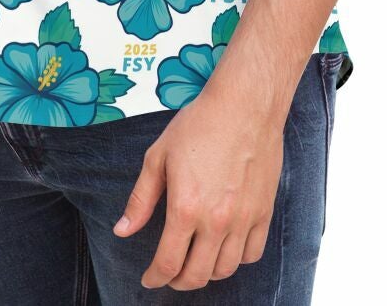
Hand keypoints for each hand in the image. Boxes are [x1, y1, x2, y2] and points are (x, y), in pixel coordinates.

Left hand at [113, 88, 284, 290]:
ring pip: (225, 270)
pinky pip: (252, 253)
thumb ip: (141, 199)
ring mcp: (243, 219)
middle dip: (178, 282)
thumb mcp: (158, 156)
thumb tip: (122, 231)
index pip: (167, 263)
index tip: (148, 278)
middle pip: (197, 276)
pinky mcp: (263, 211)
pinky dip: (237, 259)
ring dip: (206, 273)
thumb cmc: (200, 124)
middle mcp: (216, 220)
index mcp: (186, 208)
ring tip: (195, 261)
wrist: (244, 104)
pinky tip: (225, 248)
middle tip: (169, 275)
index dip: (154, 278)